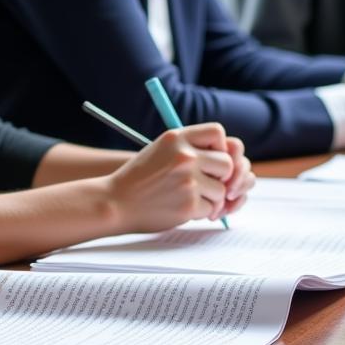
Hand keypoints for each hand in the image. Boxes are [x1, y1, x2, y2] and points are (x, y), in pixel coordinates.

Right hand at [106, 123, 249, 232]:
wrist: (115, 202)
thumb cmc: (139, 178)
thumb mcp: (161, 150)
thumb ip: (189, 148)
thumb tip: (229, 158)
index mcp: (176, 138)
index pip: (217, 132)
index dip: (220, 147)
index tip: (211, 159)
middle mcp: (184, 156)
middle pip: (227, 163)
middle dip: (221, 177)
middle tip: (207, 184)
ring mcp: (187, 181)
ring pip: (221, 190)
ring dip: (211, 198)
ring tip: (189, 199)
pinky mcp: (189, 204)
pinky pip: (211, 208)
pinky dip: (201, 212)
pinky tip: (182, 209)